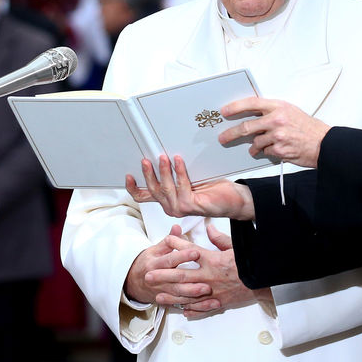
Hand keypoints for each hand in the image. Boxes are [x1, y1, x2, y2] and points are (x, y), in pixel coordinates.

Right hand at [124, 225, 206, 303]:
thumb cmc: (147, 263)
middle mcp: (157, 279)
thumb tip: (177, 227)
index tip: (196, 252)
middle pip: (174, 280)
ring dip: (192, 294)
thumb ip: (169, 240)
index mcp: (154, 264)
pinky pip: (179, 303)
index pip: (169, 260)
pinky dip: (192, 305)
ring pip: (178, 294)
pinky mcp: (165, 300)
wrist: (132, 282)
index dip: (182, 256)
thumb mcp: (155, 249)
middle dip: (190, 279)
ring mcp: (161, 291)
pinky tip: (204, 303)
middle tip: (205, 277)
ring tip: (206, 290)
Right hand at [126, 155, 254, 219]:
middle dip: (148, 174)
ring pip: (165, 189)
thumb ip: (174, 172)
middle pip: (153, 190)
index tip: (127, 175)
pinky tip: (179, 161)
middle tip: (146, 159)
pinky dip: (179, 172)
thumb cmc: (213, 187)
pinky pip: (181, 186)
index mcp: (167, 200)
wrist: (233, 199)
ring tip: (164, 156)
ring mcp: (180, 209)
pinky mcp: (191, 206)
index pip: (144, 196)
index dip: (133, 188)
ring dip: (163, 171)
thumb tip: (162, 153)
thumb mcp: (188, 177)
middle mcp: (171, 207)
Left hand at [153, 224, 255, 318]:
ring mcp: (212, 291)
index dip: (177, 244)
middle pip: (181, 275)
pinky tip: (182, 311)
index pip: (189, 250)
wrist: (262, 281)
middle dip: (163, 275)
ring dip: (171, 296)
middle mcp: (208, 276)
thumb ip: (219, 238)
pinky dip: (192, 310)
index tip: (166, 240)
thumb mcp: (235, 247)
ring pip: (187, 295)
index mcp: (212, 260)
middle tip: (149, 275)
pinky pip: (202, 308)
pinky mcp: (218, 302)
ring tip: (158, 296)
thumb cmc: (249, 263)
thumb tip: (209, 227)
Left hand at [219, 97, 329, 167]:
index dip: (235, 107)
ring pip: (255, 142)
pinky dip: (267, 152)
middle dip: (231, 134)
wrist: (323, 143)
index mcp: (278, 106)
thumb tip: (251, 115)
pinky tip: (275, 149)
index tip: (225, 111)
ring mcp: (277, 136)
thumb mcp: (290, 111)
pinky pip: (265, 151)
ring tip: (257, 147)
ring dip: (254, 146)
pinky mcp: (279, 150)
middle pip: (246, 126)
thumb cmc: (307, 127)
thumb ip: (271, 111)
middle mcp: (277, 119)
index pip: (251, 103)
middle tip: (223, 138)